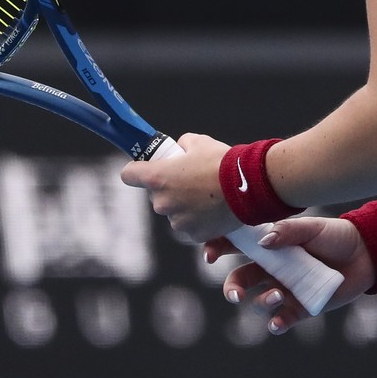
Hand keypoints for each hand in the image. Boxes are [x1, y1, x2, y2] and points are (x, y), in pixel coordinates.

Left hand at [119, 132, 240, 241]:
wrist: (248, 187)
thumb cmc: (222, 162)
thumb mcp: (199, 143)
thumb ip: (183, 146)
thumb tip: (181, 150)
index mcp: (157, 177)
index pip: (128, 175)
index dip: (136, 171)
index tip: (143, 169)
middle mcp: (162, 202)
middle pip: (156, 195)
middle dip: (169, 189)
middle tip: (191, 181)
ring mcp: (177, 221)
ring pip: (174, 212)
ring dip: (184, 205)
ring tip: (206, 195)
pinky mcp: (193, 235)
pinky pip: (189, 226)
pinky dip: (197, 219)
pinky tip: (213, 208)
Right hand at [213, 216, 376, 334]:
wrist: (366, 254)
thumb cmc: (336, 235)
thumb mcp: (313, 227)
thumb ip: (287, 232)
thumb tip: (262, 242)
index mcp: (270, 245)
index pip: (237, 247)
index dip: (218, 249)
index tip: (210, 255)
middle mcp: (273, 268)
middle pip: (240, 280)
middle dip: (232, 289)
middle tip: (235, 295)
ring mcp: (285, 288)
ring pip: (259, 301)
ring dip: (262, 302)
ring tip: (277, 295)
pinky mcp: (301, 307)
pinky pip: (281, 319)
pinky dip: (276, 324)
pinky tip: (277, 323)